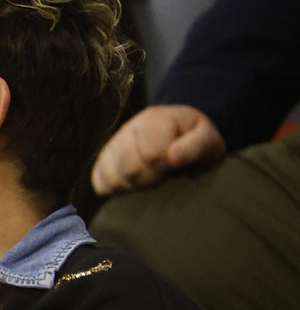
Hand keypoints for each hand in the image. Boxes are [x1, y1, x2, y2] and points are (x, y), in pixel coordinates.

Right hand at [91, 105, 226, 195]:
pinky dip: (115, 189)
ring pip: (111, 177)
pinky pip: (99, 182)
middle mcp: (127, 130)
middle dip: (149, 178)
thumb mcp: (209, 141)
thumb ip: (195, 146)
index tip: (175, 166)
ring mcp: (112, 145)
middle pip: (128, 168)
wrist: (181, 137)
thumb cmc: (197, 142)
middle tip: (163, 176)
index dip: (165, 167)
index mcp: (154, 120)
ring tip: (149, 179)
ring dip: (133, 185)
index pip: (150, 154)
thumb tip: (172, 157)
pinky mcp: (103, 162)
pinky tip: (133, 184)